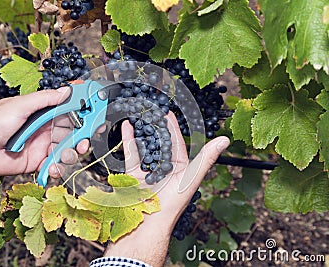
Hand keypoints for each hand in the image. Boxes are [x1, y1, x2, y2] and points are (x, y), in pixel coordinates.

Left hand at [0, 87, 90, 177]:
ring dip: (71, 154)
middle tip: (86, 142)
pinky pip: (54, 166)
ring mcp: (43, 146)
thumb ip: (45, 99)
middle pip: (74, 133)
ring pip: (68, 150)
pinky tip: (51, 169)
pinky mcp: (38, 162)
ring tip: (64, 157)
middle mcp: (47, 129)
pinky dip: (56, 169)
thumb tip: (67, 89)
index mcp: (44, 113)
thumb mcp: (20, 106)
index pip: (70, 111)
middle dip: (83, 137)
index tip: (98, 114)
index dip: (85, 112)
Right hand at [104, 112, 229, 265]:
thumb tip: (224, 140)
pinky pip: (131, 153)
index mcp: (180, 168)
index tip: (169, 114)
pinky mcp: (133, 174)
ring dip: (143, 130)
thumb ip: (206, 158)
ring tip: (140, 115)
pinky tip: (127, 126)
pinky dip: (128, 139)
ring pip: (145, 145)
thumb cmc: (172, 203)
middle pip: (160, 142)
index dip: (173, 128)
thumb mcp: (191, 177)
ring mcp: (148, 170)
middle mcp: (164, 168)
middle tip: (153, 110)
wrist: (148, 222)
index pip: (177, 142)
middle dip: (156, 126)